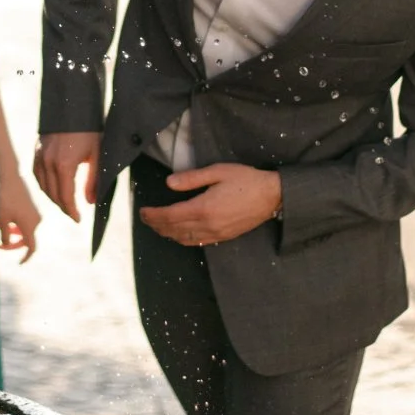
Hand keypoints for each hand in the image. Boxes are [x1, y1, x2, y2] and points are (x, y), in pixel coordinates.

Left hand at [0, 173, 41, 261]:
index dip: (26, 257)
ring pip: (22, 228)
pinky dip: (13, 222)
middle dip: (10, 241)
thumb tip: (7, 242)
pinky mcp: (32, 206)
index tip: (19, 263)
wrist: (10, 176)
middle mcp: (36, 220)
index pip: (31, 248)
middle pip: (25, 238)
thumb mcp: (2, 219)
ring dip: (8, 230)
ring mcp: (35, 213)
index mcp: (30, 226)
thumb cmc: (4, 198)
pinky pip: (23, 219)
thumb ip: (5, 235)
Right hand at [33, 131, 100, 222]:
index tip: (78, 219)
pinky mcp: (36, 151)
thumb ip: (93, 180)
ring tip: (64, 203)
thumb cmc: (89, 130)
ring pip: (42, 186)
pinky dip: (43, 185)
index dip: (72, 211)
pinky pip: (36, 175)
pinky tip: (52, 187)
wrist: (73, 106)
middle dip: (63, 207)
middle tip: (73, 214)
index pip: (65, 197)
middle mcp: (48, 163)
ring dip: (53, 197)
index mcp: (64, 165)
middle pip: (53, 195)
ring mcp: (40, 156)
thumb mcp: (96, 155)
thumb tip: (90, 202)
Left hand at [139, 163, 281, 245]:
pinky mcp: (223, 237)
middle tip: (145, 218)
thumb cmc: (246, 180)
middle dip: (156, 225)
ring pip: (184, 239)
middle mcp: (207, 224)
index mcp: (203, 207)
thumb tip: (169, 183)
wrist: (272, 196)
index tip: (142, 211)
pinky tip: (179, 234)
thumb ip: (192, 178)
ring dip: (167, 234)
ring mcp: (216, 233)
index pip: (170, 215)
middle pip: (173, 230)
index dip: (153, 215)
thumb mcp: (218, 172)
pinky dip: (183, 240)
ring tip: (157, 226)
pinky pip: (197, 242)